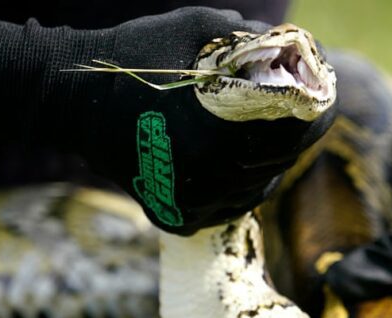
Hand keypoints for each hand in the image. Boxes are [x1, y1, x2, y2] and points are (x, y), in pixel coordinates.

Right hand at [0, 7, 333, 232]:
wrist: (69, 99)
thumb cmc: (134, 55)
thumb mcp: (198, 28)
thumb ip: (252, 39)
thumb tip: (296, 46)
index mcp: (224, 129)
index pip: (301, 131)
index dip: (320, 111)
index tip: (322, 98)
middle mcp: (212, 176)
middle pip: (282, 161)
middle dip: (294, 136)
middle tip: (295, 114)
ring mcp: (193, 202)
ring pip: (257, 189)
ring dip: (267, 163)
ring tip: (262, 137)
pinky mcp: (175, 216)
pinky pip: (226, 208)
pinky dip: (237, 187)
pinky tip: (233, 164)